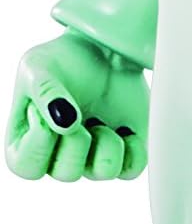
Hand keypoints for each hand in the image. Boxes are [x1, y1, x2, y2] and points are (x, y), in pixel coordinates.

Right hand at [5, 32, 148, 181]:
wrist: (101, 49)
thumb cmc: (61, 60)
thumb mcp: (38, 65)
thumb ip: (44, 93)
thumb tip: (64, 124)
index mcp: (27, 142)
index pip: (27, 167)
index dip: (38, 143)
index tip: (44, 111)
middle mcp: (59, 156)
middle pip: (66, 173)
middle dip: (76, 139)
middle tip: (79, 113)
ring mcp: (92, 157)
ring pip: (103, 172)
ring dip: (106, 141)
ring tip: (100, 119)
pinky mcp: (124, 153)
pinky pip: (132, 168)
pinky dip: (133, 147)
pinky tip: (124, 125)